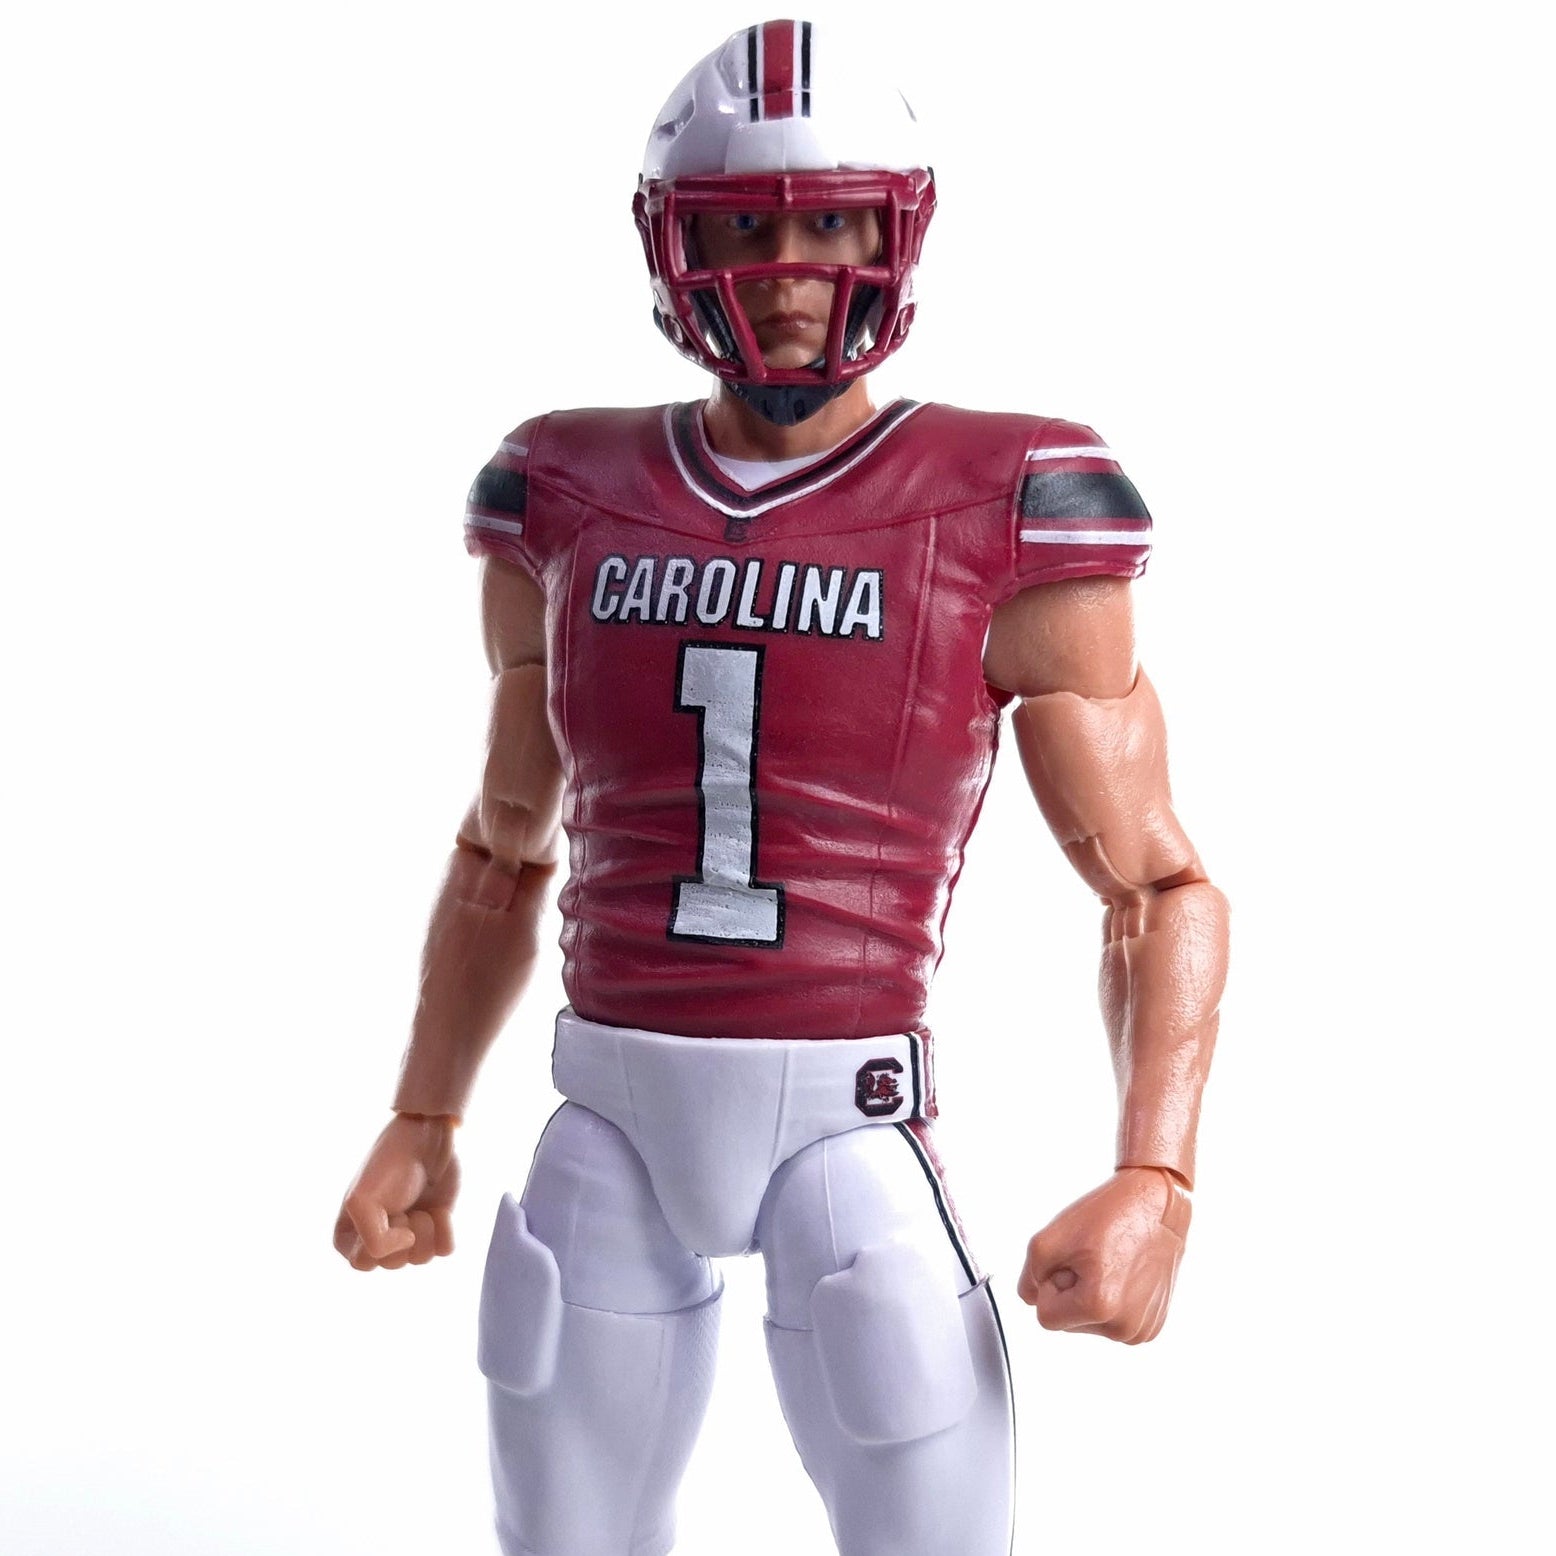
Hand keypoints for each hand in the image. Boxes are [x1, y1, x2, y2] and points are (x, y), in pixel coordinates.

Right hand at [333, 1114, 460, 1269]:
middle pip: (394, 1264)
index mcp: (349, 1235)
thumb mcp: (362, 1201)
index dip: (379, 1242)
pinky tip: (439, 1209)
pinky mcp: (436, 1228)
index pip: (363, 1264)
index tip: (386, 1213)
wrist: (425, 1136)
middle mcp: (377, 1239)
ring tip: (421, 1204)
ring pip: (421, 1260)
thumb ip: (373, 1241)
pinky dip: (446, 1228)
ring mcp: (409, 1235)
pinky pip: (445, 1250)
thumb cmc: (388, 1163)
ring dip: (426, 1228)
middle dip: (405, 1232)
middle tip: (405, 1205)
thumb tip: (410, 1245)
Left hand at [1016, 1167, 1190, 1343]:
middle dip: (1071, 1291)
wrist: (1157, 1203)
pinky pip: (1113, 1322)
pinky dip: (1112, 1300)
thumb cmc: (1107, 1215)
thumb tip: (1032, 1300)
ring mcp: (1142, 1330)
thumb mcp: (1047, 1239)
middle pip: (1069, 1322)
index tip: (1073, 1259)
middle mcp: (1125, 1328)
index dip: (1051, 1283)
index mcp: (1099, 1307)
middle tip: (1093, 1258)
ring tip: (1109, 1264)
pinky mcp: (1153, 1326)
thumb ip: (1029, 1278)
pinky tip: (1124, 1275)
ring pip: (1091, 1323)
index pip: (1046, 1316)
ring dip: (1091, 1295)